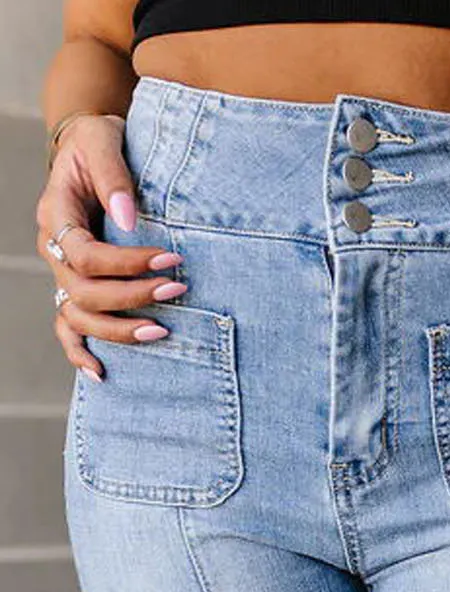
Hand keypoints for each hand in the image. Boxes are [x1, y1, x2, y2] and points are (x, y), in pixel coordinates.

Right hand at [36, 112, 187, 379]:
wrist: (91, 149)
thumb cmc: (99, 141)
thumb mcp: (104, 141)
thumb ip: (115, 177)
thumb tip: (131, 219)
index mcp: (56, 213)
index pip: (85, 255)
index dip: (126, 264)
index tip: (171, 259)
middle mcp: (54, 248)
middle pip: (84, 292)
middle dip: (132, 298)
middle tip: (177, 292)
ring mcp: (61, 272)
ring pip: (78, 317)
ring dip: (119, 331)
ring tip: (163, 333)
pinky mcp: (74, 286)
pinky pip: (68, 328)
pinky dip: (80, 352)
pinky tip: (103, 373)